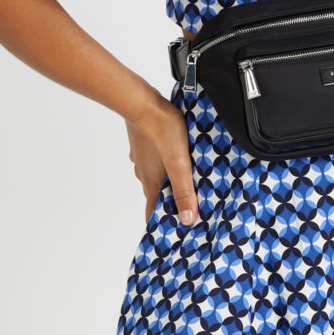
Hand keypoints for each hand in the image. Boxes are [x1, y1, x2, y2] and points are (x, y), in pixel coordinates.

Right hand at [127, 87, 197, 225]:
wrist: (143, 102)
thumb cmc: (163, 130)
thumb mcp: (180, 162)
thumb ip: (184, 190)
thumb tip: (187, 220)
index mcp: (151, 182)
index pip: (153, 212)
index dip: (164, 223)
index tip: (175, 232)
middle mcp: (144, 173)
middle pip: (158, 194)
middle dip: (173, 202)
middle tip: (190, 205)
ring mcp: (142, 158)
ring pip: (157, 176)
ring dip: (170, 181)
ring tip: (188, 180)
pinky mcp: (144, 144)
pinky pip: (156, 160)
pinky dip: (166, 164)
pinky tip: (178, 157)